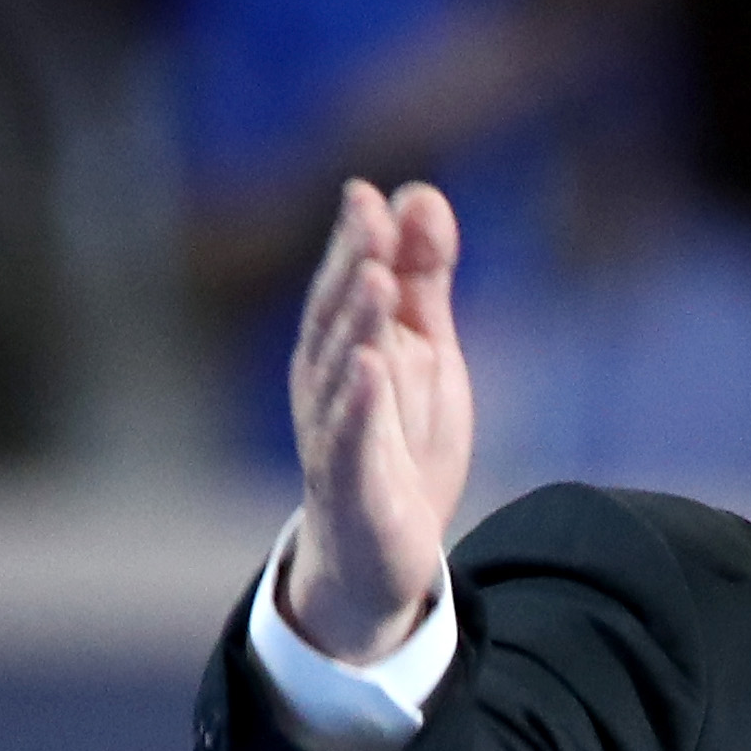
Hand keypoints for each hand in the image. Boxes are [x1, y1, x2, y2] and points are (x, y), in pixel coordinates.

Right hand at [286, 180, 473, 663]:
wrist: (380, 557)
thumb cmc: (398, 444)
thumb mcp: (425, 352)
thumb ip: (423, 280)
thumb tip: (420, 194)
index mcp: (341, 349)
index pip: (346, 286)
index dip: (356, 241)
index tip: (370, 195)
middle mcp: (326, 388)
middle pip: (336, 320)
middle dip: (351, 266)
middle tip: (370, 217)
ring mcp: (333, 438)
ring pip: (339, 374)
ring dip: (355, 324)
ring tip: (376, 277)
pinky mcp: (351, 489)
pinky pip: (350, 443)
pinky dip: (358, 406)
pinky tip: (371, 369)